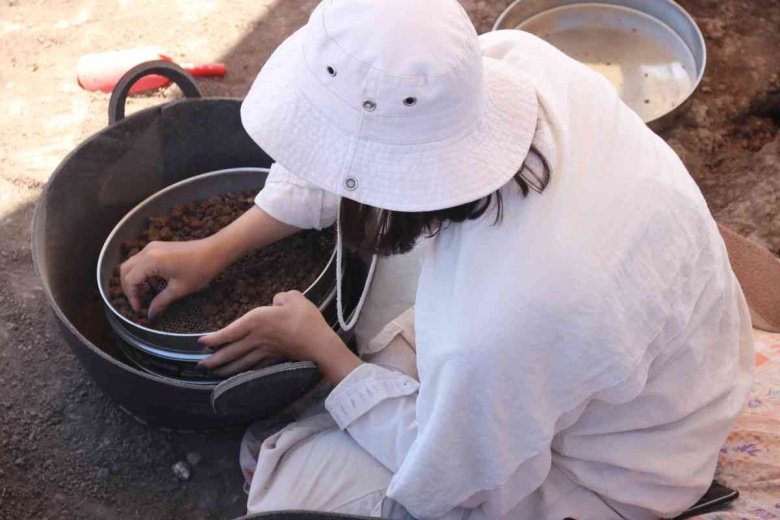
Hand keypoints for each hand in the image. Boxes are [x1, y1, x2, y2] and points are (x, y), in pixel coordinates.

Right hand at [120, 239, 220, 317]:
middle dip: (128, 287)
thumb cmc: (199, 270)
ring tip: (143, 294)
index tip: (139, 309)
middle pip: (125, 269)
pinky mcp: (159, 246)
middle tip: (137, 302)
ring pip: (132, 263)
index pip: (130, 279)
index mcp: (151, 261)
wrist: (215, 251)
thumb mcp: (179, 289)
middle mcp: (148, 250)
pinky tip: (150, 283)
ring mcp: (153, 246)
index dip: (131, 296)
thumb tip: (150, 315)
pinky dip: (140, 271)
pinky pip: (142, 259)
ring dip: (133, 279)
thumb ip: (161, 302)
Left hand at [199, 291, 360, 381]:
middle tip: (200, 366)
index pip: (229, 332)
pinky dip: (243, 371)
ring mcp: (265, 351)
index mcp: (257, 320)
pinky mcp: (275, 358)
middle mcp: (257, 338)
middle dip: (213, 360)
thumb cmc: (306, 318)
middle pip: (230, 351)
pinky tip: (239, 374)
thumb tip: (275, 302)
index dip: (213, 338)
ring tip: (214, 373)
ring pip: (240, 362)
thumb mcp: (293, 297)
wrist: (319, 342)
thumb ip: (280, 297)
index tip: (201, 343)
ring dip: (225, 368)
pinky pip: (254, 366)